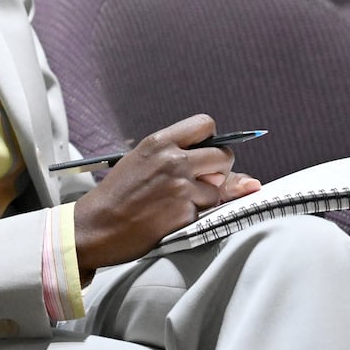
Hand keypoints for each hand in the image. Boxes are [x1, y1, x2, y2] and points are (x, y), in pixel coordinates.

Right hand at [72, 113, 261, 274]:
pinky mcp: (184, 212)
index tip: (203, 154)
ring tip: (173, 203)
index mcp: (158, 142)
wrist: (95, 225)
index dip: (211, 140)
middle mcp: (172, 160)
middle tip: (196, 182)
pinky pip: (207, 212)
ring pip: (219, 188)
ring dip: (205, 198)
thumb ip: (189, 163)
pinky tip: (169, 217)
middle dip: (219, 171)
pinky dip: (194, 217)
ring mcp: (180, 186)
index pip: (205, 124)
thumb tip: (253, 182)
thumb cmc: (117, 196)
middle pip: (224, 155)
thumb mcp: (144, 165)